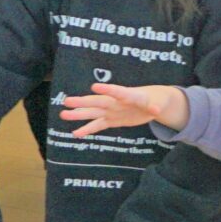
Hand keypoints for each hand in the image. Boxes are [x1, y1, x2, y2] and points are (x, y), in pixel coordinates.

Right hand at [59, 81, 188, 135]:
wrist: (153, 103)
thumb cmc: (154, 100)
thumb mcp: (157, 103)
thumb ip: (154, 106)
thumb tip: (156, 111)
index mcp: (128, 95)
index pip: (118, 92)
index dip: (108, 90)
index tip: (94, 87)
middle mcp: (116, 102)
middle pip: (98, 102)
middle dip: (83, 102)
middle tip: (67, 101)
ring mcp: (111, 111)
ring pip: (93, 113)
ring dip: (79, 114)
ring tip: (63, 114)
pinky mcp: (111, 120)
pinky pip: (97, 125)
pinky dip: (87, 129)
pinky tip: (75, 133)